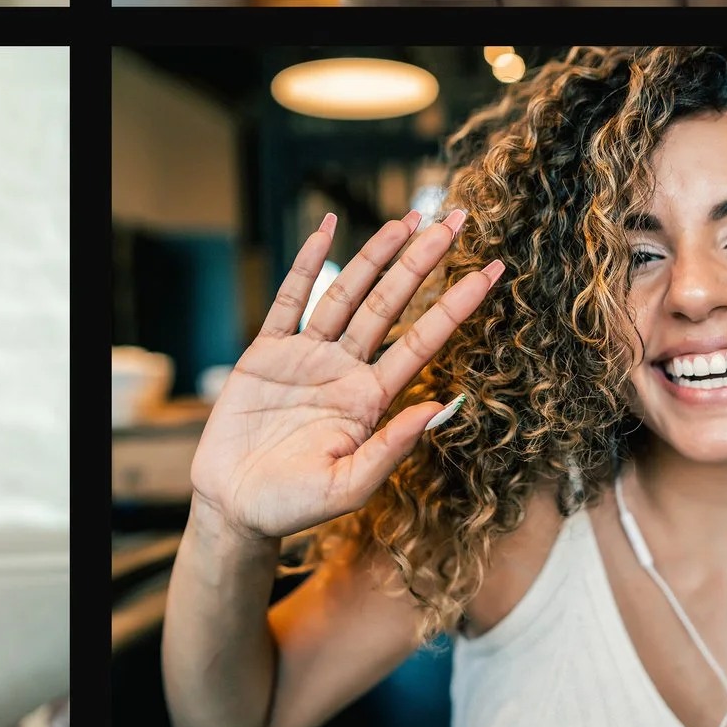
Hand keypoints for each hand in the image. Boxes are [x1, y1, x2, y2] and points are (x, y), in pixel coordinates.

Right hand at [188, 209, 504, 544]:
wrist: (234, 508)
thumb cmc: (293, 506)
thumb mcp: (349, 487)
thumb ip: (393, 447)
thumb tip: (442, 407)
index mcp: (371, 400)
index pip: (422, 342)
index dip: (457, 306)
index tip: (492, 273)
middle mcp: (345, 370)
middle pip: (391, 304)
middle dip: (422, 263)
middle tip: (455, 221)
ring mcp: (306, 356)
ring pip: (347, 293)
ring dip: (376, 255)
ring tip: (405, 219)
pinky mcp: (266, 353)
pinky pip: (290, 300)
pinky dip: (307, 263)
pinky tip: (327, 230)